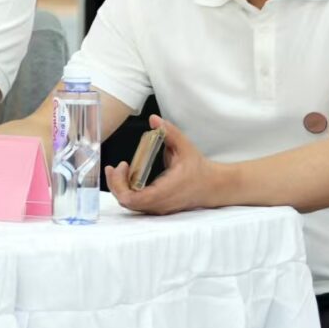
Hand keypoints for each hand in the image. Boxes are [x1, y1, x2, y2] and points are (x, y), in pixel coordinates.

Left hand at [105, 115, 221, 215]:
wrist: (213, 186)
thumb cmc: (198, 168)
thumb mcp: (185, 146)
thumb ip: (169, 132)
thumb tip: (154, 119)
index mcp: (165, 191)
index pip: (133, 198)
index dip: (119, 184)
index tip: (121, 166)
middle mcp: (160, 203)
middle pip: (126, 202)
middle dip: (116, 184)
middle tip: (116, 167)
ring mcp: (159, 208)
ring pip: (130, 205)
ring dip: (121, 187)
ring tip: (121, 170)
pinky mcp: (158, 207)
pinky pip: (137, 203)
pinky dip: (129, 191)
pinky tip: (130, 177)